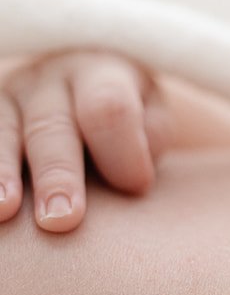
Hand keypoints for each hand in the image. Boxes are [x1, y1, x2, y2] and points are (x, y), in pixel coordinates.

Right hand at [0, 50, 173, 232]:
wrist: (85, 86)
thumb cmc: (129, 118)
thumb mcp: (151, 117)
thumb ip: (150, 137)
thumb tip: (134, 173)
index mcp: (102, 74)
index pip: (107, 107)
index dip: (120, 149)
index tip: (136, 188)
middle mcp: (50, 78)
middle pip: (51, 127)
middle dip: (56, 174)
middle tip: (62, 220)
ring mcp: (11, 94)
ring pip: (2, 131)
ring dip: (1, 173)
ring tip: (4, 210)